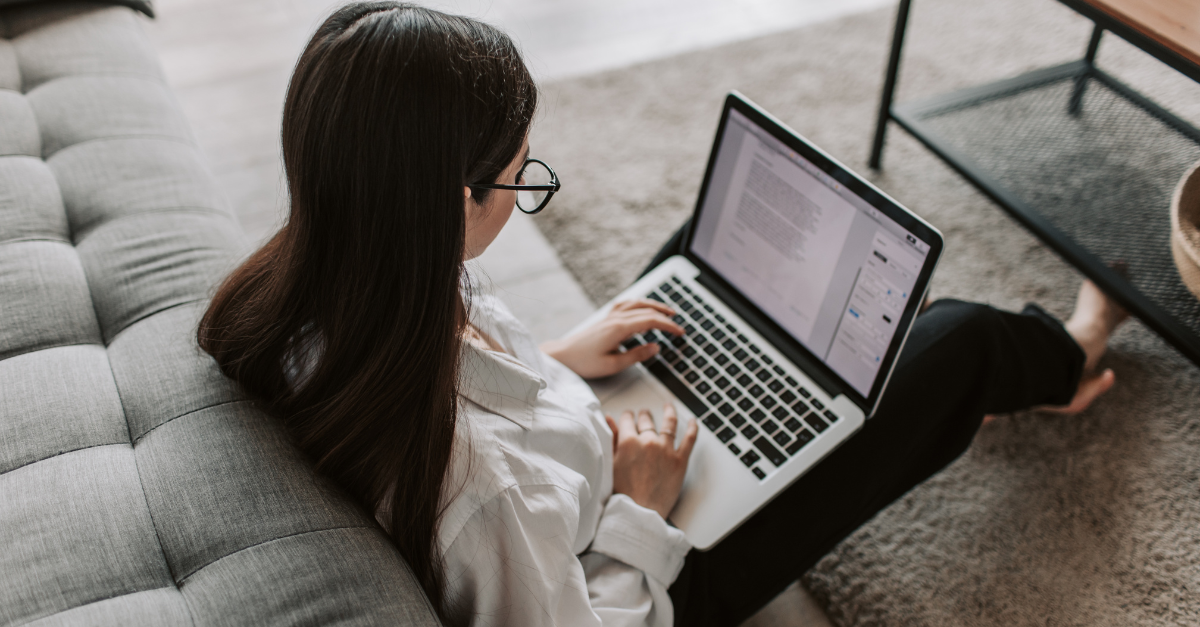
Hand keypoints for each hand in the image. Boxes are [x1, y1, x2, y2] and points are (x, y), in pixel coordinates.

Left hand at [541, 299, 683, 378]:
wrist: (562, 356)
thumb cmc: (584, 362)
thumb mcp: (613, 365)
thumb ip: (637, 355)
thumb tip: (656, 347)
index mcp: (619, 328)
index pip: (651, 321)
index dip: (668, 326)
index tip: (680, 332)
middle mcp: (615, 318)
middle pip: (646, 310)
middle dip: (665, 316)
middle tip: (679, 324)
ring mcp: (610, 316)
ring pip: (636, 304)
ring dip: (654, 305)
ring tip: (667, 311)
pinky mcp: (605, 319)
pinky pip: (626, 304)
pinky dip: (639, 303)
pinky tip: (642, 307)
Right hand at [605, 404, 697, 518]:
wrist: (639, 513)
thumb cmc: (622, 493)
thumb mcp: (611, 464)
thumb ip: (611, 439)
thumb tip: (609, 420)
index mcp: (628, 442)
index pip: (627, 420)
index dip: (627, 417)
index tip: (628, 417)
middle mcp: (648, 441)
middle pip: (647, 420)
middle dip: (644, 416)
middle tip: (644, 415)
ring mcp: (666, 450)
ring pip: (669, 424)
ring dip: (669, 412)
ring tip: (668, 408)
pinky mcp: (680, 461)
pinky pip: (689, 439)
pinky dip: (693, 428)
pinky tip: (693, 422)